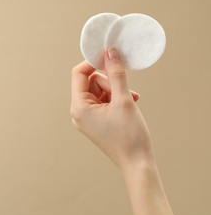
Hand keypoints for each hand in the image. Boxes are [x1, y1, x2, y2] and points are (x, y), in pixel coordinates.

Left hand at [70, 47, 153, 169]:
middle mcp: (78, 112)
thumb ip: (116, 73)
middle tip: (125, 92)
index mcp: (78, 107)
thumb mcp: (124, 99)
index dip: (93, 62)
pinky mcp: (95, 122)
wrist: (137, 163)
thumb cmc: (129, 135)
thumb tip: (110, 52)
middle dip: (110, 82)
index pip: (78, 73)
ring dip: (115, 90)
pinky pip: (102, 101)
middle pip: (90, 82)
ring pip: (98, 90)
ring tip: (130, 100)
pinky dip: (115, 99)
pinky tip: (130, 104)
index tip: (110, 57)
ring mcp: (86, 118)